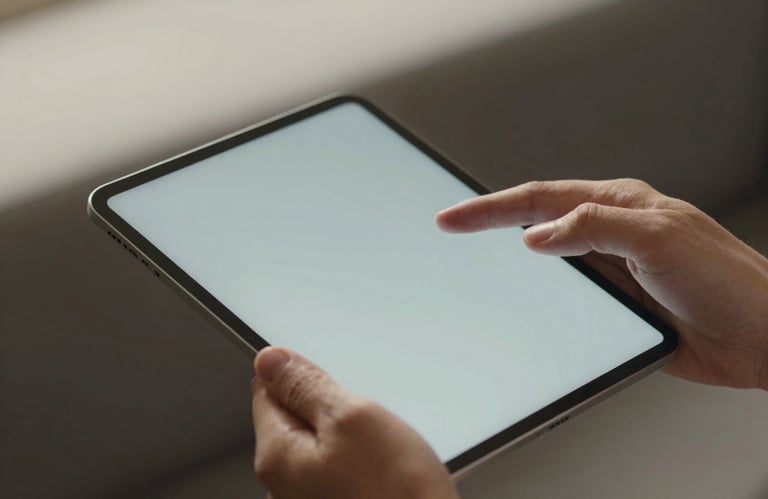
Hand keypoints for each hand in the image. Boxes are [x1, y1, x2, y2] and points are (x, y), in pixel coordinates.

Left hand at [251, 347, 459, 498]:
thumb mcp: (353, 417)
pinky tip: (385, 471)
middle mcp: (282, 487)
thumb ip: (307, 385)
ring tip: (382, 451)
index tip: (331, 382)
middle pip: (295, 418)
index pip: (267, 390)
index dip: (303, 377)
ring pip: (322, 443)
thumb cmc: (397, 494)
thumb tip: (271, 360)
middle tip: (367, 421)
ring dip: (349, 437)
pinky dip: (360, 461)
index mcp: (277, 457)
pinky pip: (339, 468)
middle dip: (330, 409)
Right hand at [436, 178, 767, 389]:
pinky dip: (536, 302)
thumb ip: (594, 228)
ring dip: (509, 264)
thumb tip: (537, 235)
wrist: (763, 337)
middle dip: (488, 223)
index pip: (539, 199)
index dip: (490, 208)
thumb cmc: (728, 282)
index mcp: (618, 205)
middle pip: (534, 223)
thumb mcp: (658, 239)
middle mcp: (609, 234)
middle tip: (449, 228)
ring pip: (545, 264)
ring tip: (470, 264)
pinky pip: (563, 301)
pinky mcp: (613, 307)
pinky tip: (520, 307)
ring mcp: (610, 272)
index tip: (453, 217)